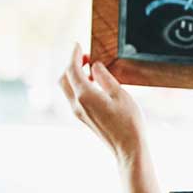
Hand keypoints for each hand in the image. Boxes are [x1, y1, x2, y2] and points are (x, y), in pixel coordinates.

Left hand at [58, 43, 145, 163]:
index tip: (77, 44)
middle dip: (71, 64)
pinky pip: (73, 97)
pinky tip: (93, 84)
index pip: (72, 69)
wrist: (128, 148)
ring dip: (74, 75)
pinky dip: (78, 85)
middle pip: (64, 78)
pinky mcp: (83, 118)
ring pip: (66, 88)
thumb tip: (95, 65)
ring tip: (90, 69)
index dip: (74, 55)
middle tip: (85, 56)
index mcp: (85, 95)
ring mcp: (78, 112)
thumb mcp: (120, 94)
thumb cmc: (128, 122)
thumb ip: (105, 77)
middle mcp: (77, 104)